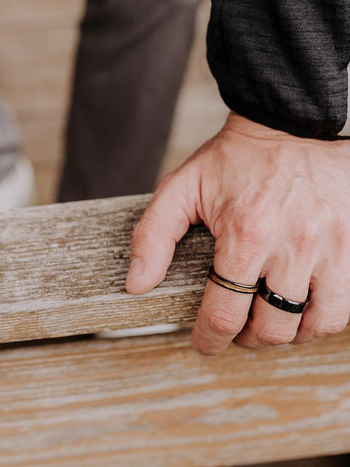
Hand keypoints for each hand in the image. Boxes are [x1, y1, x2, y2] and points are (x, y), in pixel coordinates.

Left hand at [126, 113, 349, 353]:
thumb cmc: (233, 159)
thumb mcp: (181, 188)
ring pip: (314, 325)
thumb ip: (152, 236)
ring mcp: (331, 246)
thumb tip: (138, 285)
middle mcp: (293, 244)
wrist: (288, 124)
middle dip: (245, 338)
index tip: (203, 342)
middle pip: (271, 328)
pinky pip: (344, 306)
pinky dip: (320, 318)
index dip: (208, 340)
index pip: (225, 315)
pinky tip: (301, 305)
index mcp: (246, 233)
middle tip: (236, 326)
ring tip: (269, 318)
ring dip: (286, 332)